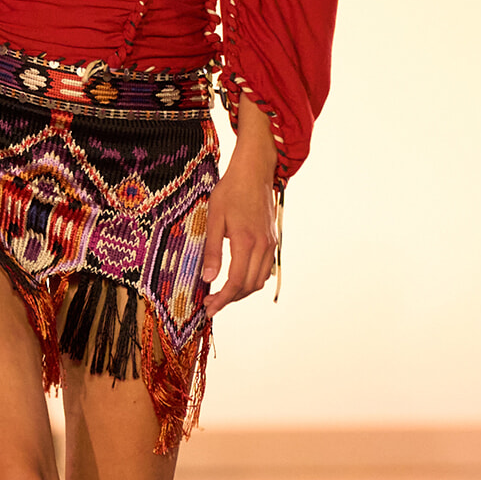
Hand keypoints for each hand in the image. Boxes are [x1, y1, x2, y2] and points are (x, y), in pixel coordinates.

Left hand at [201, 96, 278, 317]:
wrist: (255, 171)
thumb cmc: (231, 190)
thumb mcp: (214, 217)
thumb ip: (212, 250)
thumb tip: (208, 278)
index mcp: (246, 241)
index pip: (235, 282)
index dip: (222, 299)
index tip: (208, 308)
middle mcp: (263, 246)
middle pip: (248, 286)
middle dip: (230, 299)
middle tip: (210, 303)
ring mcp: (271, 244)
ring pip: (259, 280)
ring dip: (241, 291)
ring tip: (221, 293)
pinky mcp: (273, 240)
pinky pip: (265, 269)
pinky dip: (251, 279)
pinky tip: (237, 278)